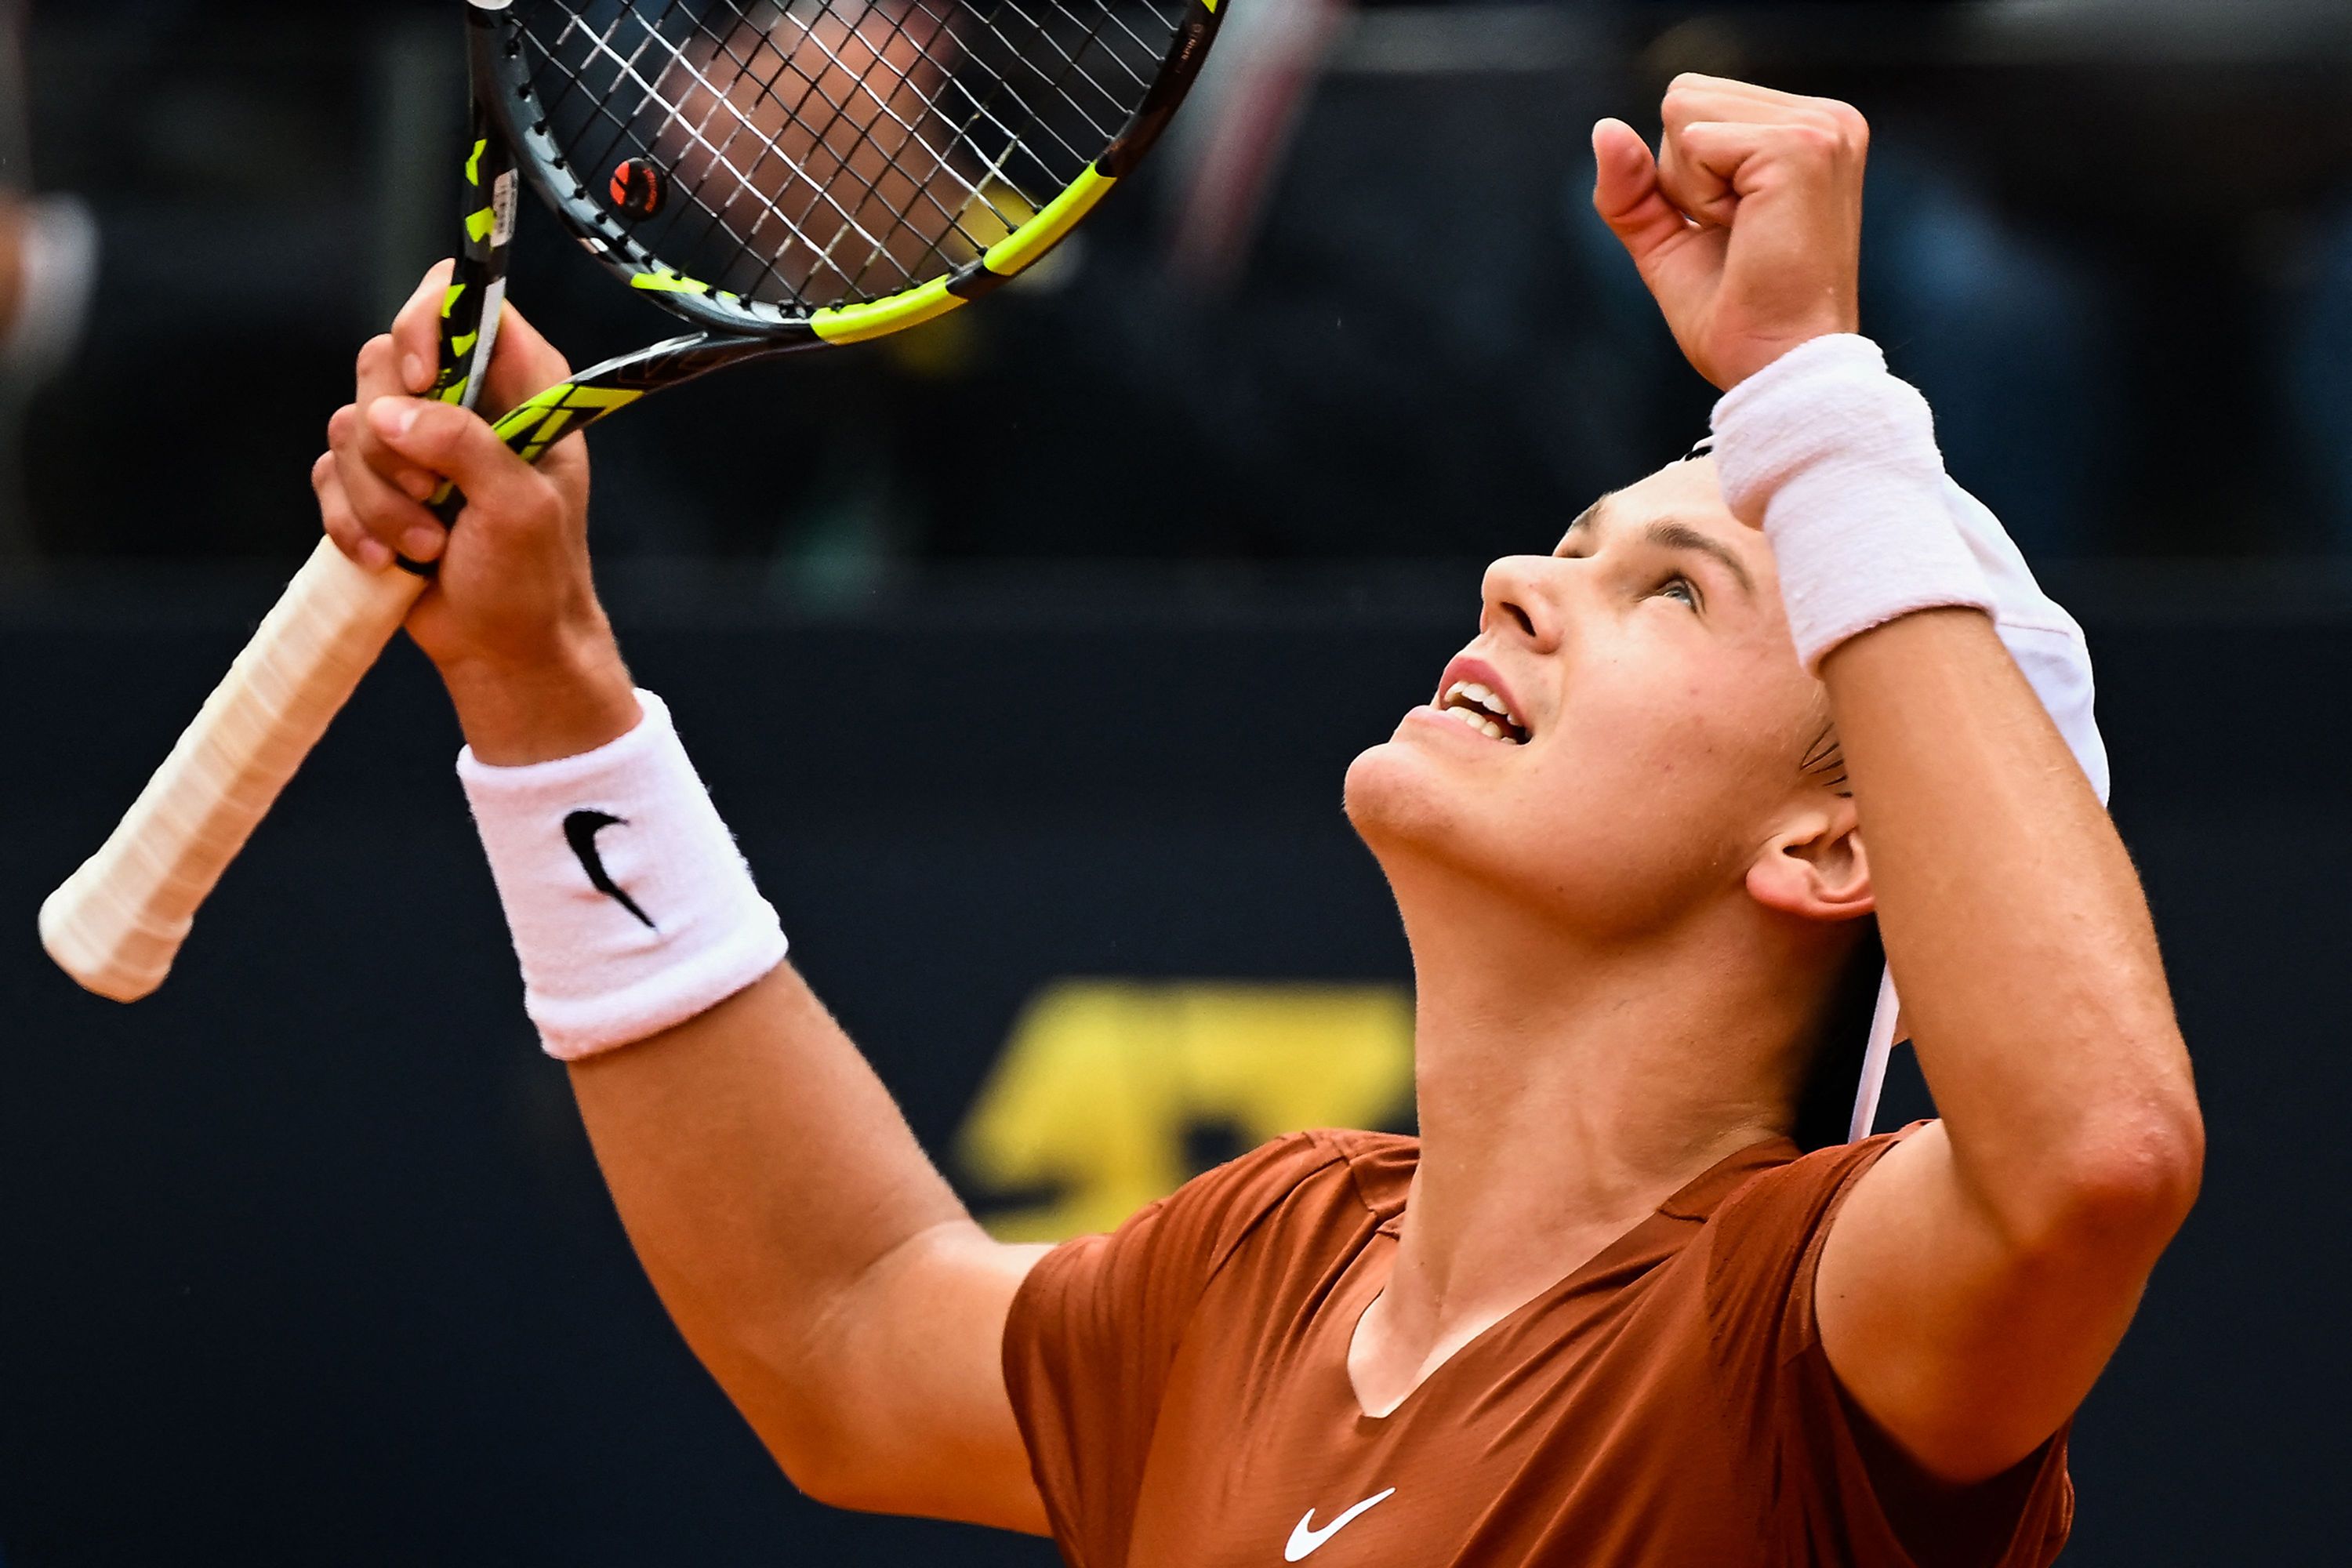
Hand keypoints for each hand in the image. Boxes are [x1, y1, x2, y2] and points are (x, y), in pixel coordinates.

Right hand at [314, 261, 638, 762]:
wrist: (504, 646)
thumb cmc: (534, 576)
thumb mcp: (520, 508)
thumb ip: (465, 447)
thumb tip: (389, 414)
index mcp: (518, 384)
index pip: (459, 300)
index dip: (427, 323)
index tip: (424, 379)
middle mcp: (461, 400)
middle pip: (384, 360)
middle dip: (394, 440)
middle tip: (434, 495)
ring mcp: (412, 441)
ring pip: (349, 424)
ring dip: (380, 498)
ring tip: (429, 546)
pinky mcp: (373, 483)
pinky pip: (327, 475)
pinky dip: (352, 523)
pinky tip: (391, 562)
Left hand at [1592, 75, 1867, 390]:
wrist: (1775, 368)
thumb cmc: (1735, 315)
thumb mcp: (1668, 240)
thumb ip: (1633, 186)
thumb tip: (1603, 128)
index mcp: (1809, 129)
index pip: (1694, 102)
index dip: (1683, 175)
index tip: (1732, 229)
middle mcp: (1826, 117)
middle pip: (1684, 97)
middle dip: (1682, 176)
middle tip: (1735, 234)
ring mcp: (1822, 127)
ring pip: (1685, 112)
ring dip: (1691, 188)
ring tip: (1744, 233)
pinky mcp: (1802, 147)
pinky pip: (1695, 143)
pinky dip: (1699, 198)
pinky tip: (1745, 232)